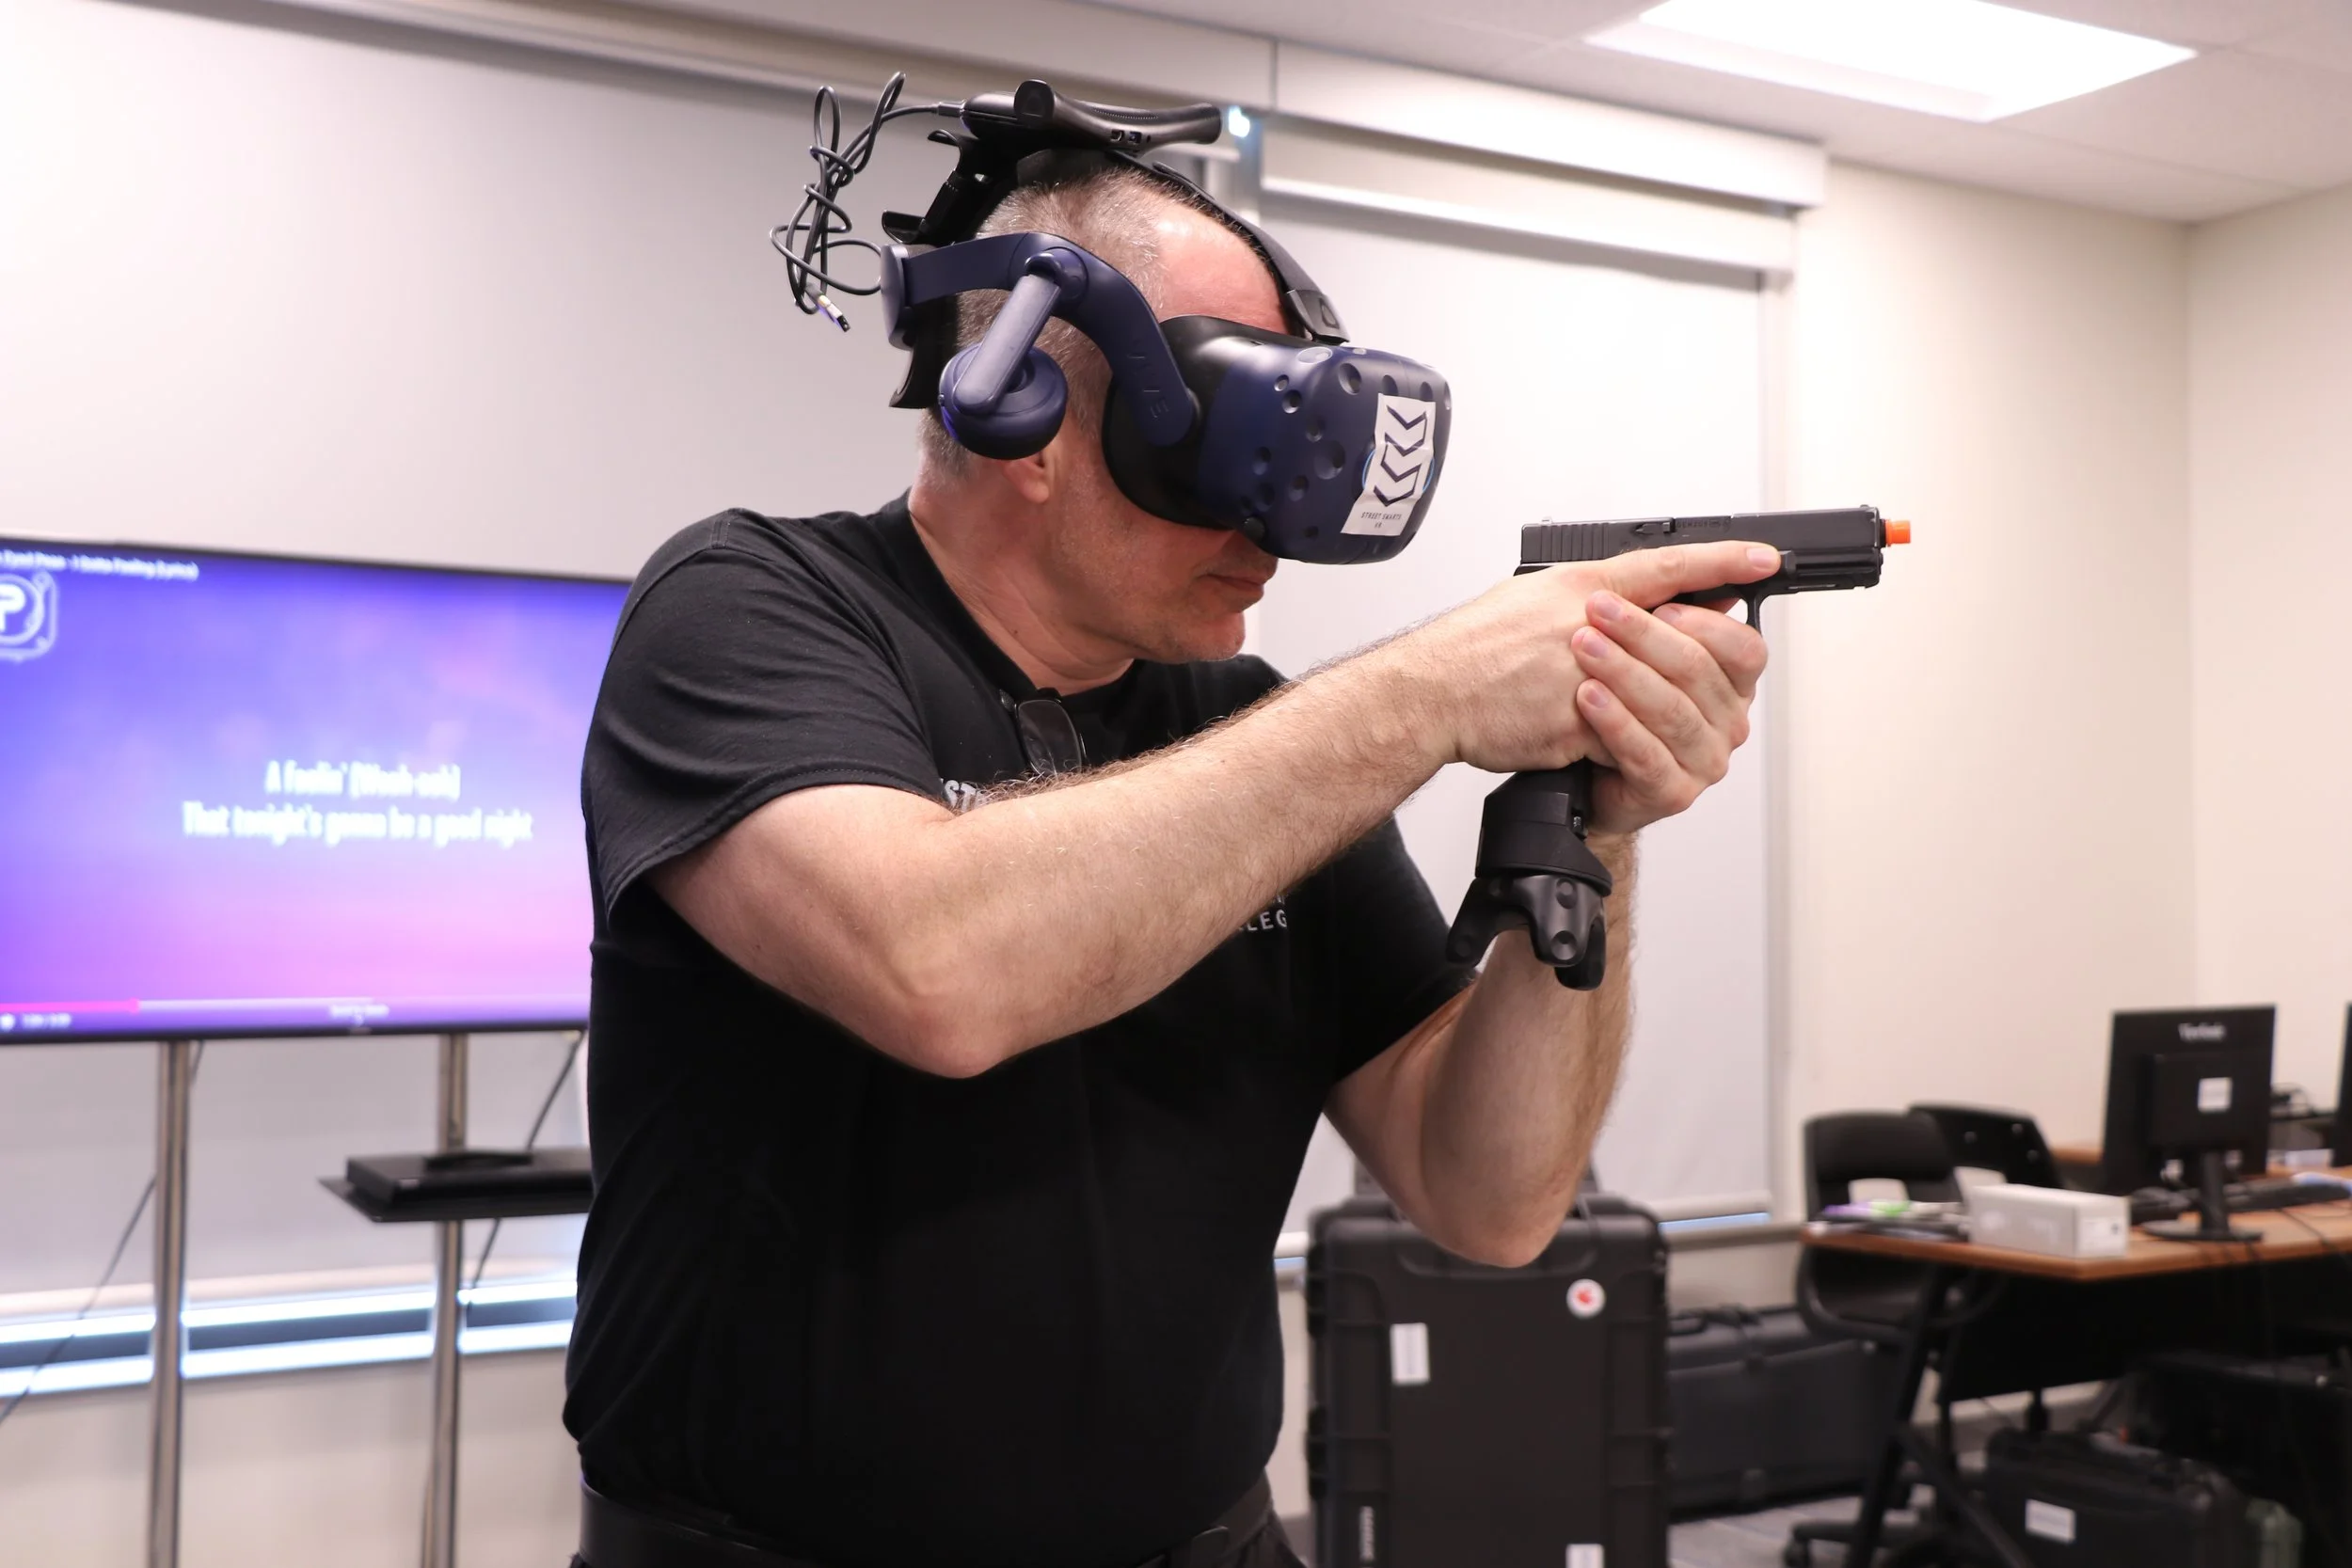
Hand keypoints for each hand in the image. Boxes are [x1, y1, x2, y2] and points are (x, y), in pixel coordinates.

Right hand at [1388, 541, 1776, 786]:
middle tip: (1722, 661)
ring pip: (1656, 693)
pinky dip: (1617, 743)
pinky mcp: (1575, 723)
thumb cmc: (1473, 649)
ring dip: (1655, 706)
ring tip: (1651, 714)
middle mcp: (1588, 622)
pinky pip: (1621, 739)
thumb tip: (1661, 597)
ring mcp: (1584, 673)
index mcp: (1581, 584)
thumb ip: (1601, 597)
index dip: (1722, 561)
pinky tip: (1603, 743)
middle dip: (1698, 657)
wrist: (1430, 693)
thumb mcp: (1538, 598)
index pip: (1668, 565)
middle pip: (1677, 639)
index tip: (1764, 560)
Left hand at [1570, 581, 1768, 833]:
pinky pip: (1647, 754)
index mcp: (1731, 681)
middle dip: (1645, 634)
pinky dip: (1616, 722)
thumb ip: (1678, 596)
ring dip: (1624, 672)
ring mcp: (1703, 760)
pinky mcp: (1671, 791)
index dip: (1704, 622)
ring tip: (1583, 647)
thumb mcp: (1637, 635)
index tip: (1660, 603)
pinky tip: (1588, 697)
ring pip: (1671, 710)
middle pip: (1699, 671)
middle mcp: (1726, 721)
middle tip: (1598, 609)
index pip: (1744, 647)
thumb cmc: (1608, 697)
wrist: (1572, 762)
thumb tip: (1728, 559)